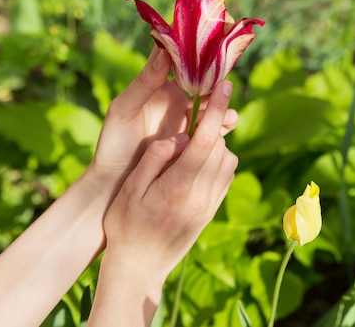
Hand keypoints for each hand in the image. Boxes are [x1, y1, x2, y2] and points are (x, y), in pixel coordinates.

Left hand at [88, 46, 238, 194]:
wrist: (116, 182)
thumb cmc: (113, 143)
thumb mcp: (124, 110)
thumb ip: (144, 83)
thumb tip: (165, 51)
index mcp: (158, 85)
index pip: (179, 59)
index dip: (194, 50)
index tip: (210, 44)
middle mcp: (176, 98)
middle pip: (202, 83)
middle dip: (216, 82)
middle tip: (226, 86)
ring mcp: (187, 119)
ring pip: (211, 106)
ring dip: (221, 106)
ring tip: (228, 114)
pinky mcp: (193, 139)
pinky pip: (212, 129)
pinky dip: (222, 126)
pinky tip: (227, 127)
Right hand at [102, 80, 238, 274]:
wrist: (139, 267)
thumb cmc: (126, 225)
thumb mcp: (133, 188)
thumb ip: (157, 157)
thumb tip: (182, 138)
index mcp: (180, 187)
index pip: (206, 141)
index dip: (217, 110)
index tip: (225, 86)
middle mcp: (202, 196)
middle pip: (220, 148)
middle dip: (212, 129)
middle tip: (193, 120)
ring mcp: (210, 206)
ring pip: (228, 162)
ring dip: (215, 146)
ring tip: (191, 146)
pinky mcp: (212, 211)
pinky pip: (225, 177)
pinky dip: (217, 162)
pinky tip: (196, 164)